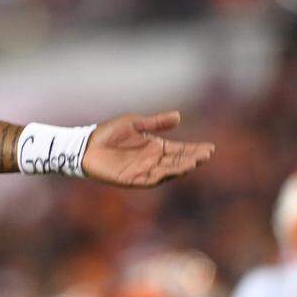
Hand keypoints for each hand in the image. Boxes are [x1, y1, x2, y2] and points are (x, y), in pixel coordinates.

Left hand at [82, 111, 212, 187]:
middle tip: (207, 155)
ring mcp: (143, 170)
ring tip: (194, 162)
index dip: (194, 149)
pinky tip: (174, 171)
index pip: (180, 149)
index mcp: (154, 147)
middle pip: (177, 160)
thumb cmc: (108, 133)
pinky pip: (150, 179)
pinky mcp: (131, 179)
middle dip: (192, 158)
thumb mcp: (135, 123)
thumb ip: (155, 122)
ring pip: (167, 171)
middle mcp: (152, 160)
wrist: (86, 145)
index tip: (210, 148)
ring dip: (181, 167)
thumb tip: (178, 116)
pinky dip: (163, 176)